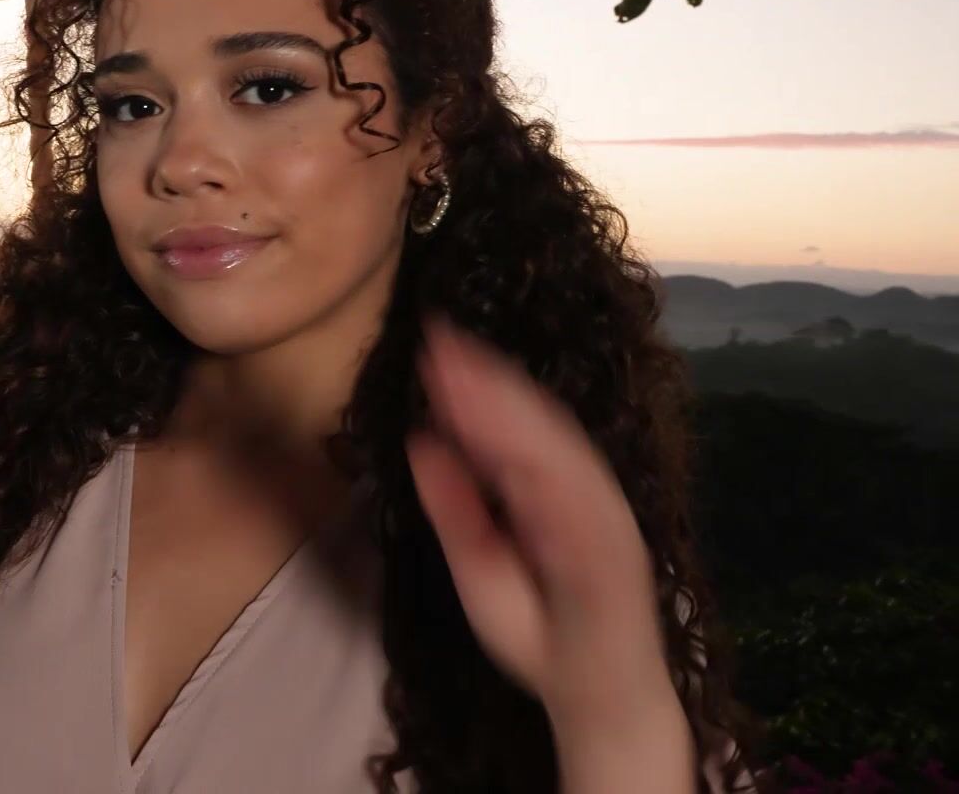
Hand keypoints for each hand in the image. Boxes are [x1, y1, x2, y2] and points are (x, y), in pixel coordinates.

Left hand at [406, 311, 681, 739]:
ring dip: (513, 410)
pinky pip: (583, 507)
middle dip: (488, 381)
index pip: (509, 429)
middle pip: (536, 427)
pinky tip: (510, 437)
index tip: (430, 347)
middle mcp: (582, 496)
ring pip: (558, 454)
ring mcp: (602, 523)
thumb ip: (454, 506)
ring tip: (463, 374)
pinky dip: (550, 468)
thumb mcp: (479, 565)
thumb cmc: (542, 632)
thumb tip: (421, 441)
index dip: (474, 387)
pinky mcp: (617, 556)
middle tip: (439, 338)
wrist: (598, 699)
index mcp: (549, 494)